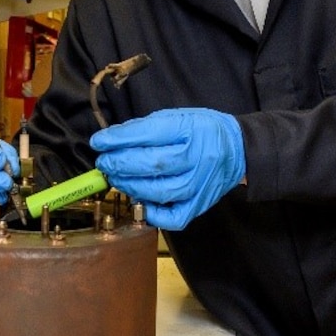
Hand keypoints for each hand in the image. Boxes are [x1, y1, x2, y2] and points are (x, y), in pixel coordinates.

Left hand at [90, 107, 244, 230]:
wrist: (237, 151)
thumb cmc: (202, 131)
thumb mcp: (177, 117)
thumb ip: (145, 128)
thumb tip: (111, 140)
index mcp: (190, 130)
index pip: (148, 135)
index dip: (119, 140)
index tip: (99, 142)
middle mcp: (196, 159)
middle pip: (151, 164)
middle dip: (120, 164)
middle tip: (105, 163)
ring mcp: (198, 185)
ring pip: (158, 192)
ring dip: (130, 186)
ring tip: (117, 178)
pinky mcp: (199, 206)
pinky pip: (172, 217)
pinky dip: (152, 213)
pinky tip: (140, 201)